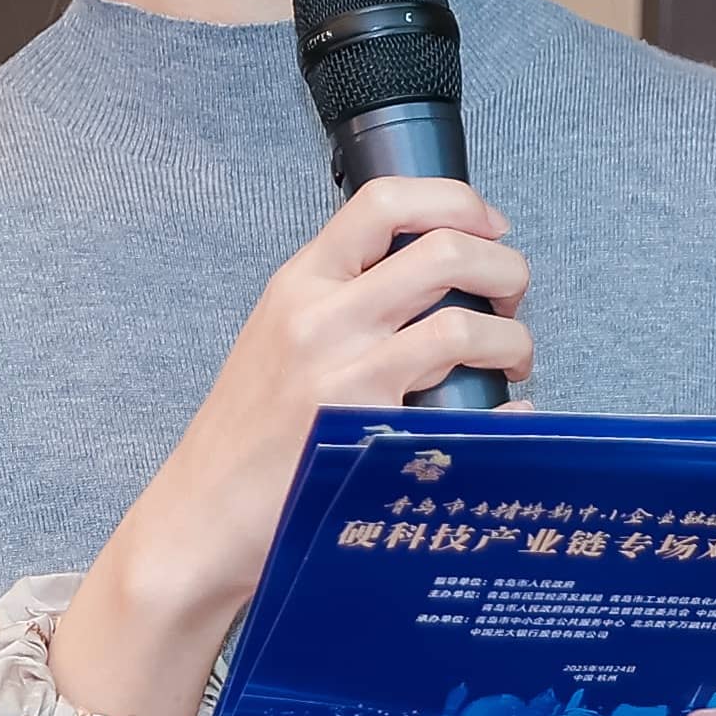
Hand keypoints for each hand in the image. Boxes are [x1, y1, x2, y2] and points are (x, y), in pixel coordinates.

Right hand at [57, 181, 538, 715]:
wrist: (202, 514)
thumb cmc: (251, 434)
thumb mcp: (280, 337)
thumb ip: (343, 299)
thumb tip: (434, 280)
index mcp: (299, 283)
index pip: (384, 202)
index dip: (458, 201)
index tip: (491, 227)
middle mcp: (321, 316)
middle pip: (446, 251)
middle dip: (507, 268)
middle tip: (512, 301)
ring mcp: (345, 373)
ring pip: (464, 322)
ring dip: (513, 339)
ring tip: (511, 362)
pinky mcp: (369, 431)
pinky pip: (467, 406)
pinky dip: (508, 408)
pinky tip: (508, 415)